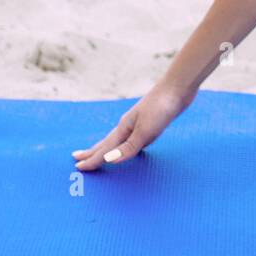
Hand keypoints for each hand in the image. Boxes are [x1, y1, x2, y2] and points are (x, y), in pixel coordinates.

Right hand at [71, 82, 195, 170]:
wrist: (178, 87)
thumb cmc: (161, 108)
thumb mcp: (145, 130)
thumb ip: (129, 147)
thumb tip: (108, 160)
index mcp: (124, 128)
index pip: (104, 149)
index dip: (92, 160)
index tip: (78, 167)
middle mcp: (128, 125)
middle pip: (106, 142)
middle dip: (92, 151)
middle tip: (76, 157)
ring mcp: (139, 123)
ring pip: (118, 139)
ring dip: (106, 147)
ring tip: (98, 152)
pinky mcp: (150, 122)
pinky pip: (132, 138)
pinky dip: (125, 144)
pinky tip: (130, 144)